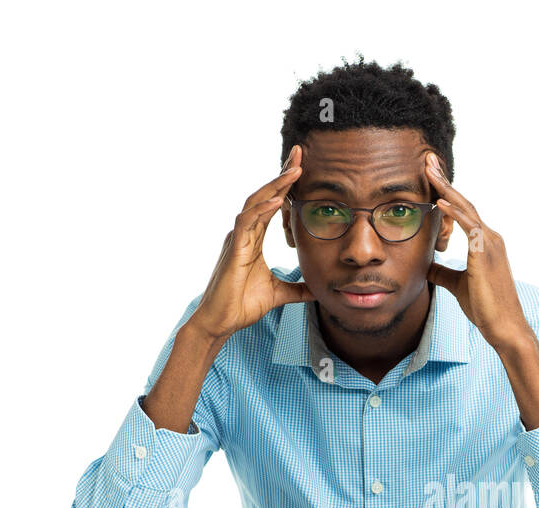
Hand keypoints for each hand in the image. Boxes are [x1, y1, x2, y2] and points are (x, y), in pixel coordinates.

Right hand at [189, 146, 314, 340]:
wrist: (221, 321)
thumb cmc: (242, 306)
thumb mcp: (279, 295)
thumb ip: (297, 289)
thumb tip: (317, 290)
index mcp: (253, 239)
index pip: (272, 205)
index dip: (285, 185)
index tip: (302, 168)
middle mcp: (244, 232)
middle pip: (264, 195)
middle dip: (282, 174)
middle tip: (301, 154)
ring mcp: (237, 238)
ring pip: (256, 202)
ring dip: (275, 185)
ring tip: (295, 170)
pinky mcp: (234, 249)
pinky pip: (247, 222)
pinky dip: (263, 210)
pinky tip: (278, 200)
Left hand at [424, 152, 533, 352]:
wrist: (505, 327)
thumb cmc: (486, 308)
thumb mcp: (458, 285)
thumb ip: (442, 272)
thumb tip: (426, 265)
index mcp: (484, 243)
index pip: (463, 210)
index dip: (446, 191)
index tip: (431, 175)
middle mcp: (490, 237)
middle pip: (464, 201)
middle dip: (444, 180)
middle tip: (427, 159)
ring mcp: (490, 244)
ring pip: (466, 209)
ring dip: (446, 188)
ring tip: (429, 170)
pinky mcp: (486, 254)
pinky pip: (469, 227)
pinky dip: (454, 213)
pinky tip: (438, 202)